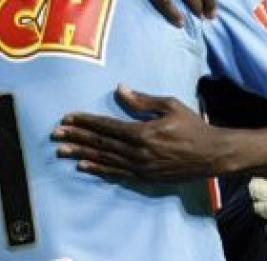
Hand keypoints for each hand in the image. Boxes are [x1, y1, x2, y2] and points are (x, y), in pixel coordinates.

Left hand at [52, 85, 225, 181]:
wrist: (211, 154)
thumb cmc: (192, 126)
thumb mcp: (170, 105)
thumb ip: (142, 100)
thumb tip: (119, 89)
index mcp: (142, 132)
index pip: (106, 126)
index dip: (84, 122)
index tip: (67, 118)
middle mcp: (138, 152)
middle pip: (100, 144)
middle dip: (76, 138)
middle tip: (55, 135)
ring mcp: (140, 167)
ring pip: (104, 159)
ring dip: (81, 155)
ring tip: (62, 151)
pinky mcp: (144, 177)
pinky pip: (116, 173)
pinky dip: (98, 169)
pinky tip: (84, 167)